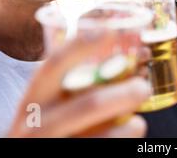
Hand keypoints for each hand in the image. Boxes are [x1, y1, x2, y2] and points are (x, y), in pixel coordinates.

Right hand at [8, 34, 150, 137]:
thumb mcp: (49, 106)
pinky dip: (125, 139)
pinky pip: (108, 150)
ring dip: (130, 126)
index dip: (80, 46)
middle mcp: (37, 124)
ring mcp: (54, 145)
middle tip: (144, 87)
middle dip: (123, 95)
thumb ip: (76, 86)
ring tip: (137, 122)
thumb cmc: (51, 127)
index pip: (53, 66)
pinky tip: (126, 133)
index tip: (109, 31)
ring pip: (105, 136)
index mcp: (33, 100)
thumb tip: (131, 58)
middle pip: (89, 105)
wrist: (33, 157)